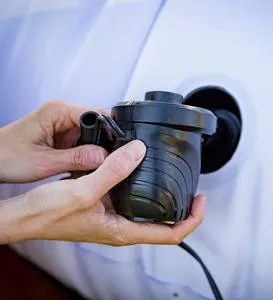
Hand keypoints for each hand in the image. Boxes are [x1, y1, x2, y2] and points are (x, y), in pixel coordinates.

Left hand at [0, 101, 107, 182]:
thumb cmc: (6, 156)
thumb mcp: (44, 162)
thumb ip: (76, 159)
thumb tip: (105, 157)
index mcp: (57, 111)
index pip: (97, 114)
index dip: (110, 132)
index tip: (115, 151)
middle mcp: (62, 114)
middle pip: (97, 124)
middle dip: (102, 143)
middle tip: (102, 162)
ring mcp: (62, 124)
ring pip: (92, 134)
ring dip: (93, 149)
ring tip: (89, 165)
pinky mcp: (62, 134)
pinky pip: (82, 140)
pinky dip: (85, 152)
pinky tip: (81, 164)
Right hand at [0, 140, 204, 245]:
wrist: (27, 215)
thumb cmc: (48, 214)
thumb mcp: (83, 191)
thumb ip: (112, 171)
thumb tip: (137, 152)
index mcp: (121, 230)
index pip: (170, 235)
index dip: (191, 219)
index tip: (200, 200)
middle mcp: (120, 227)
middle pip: (162, 224)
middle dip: (181, 208)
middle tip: (191, 189)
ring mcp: (112, 217)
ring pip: (146, 211)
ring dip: (162, 198)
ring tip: (172, 179)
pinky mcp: (103, 207)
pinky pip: (130, 199)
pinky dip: (140, 186)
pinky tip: (138, 170)